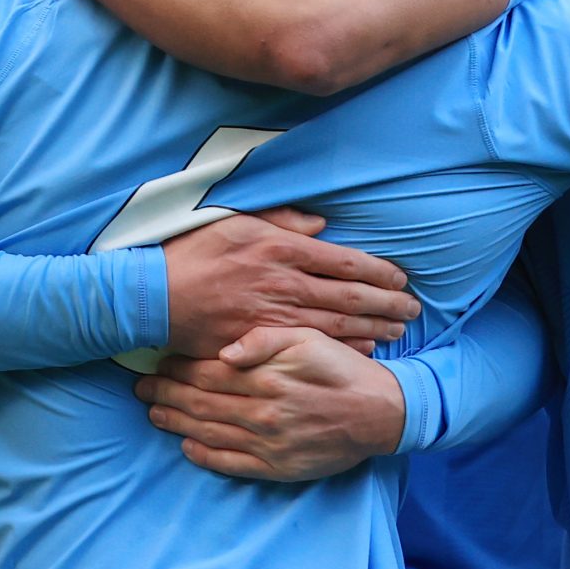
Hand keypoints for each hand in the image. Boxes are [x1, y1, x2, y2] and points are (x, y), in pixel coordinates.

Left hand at [134, 328, 405, 480]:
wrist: (379, 413)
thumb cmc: (342, 369)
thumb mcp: (308, 338)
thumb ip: (264, 340)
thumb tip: (224, 350)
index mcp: (265, 377)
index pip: (207, 372)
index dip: (178, 367)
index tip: (158, 361)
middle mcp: (261, 412)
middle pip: (200, 402)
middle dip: (166, 393)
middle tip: (140, 387)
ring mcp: (267, 443)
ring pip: (208, 432)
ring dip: (176, 422)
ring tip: (153, 412)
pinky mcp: (276, 467)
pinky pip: (230, 463)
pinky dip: (204, 455)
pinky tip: (186, 446)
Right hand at [162, 208, 418, 355]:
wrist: (155, 294)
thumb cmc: (194, 252)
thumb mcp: (236, 218)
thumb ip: (283, 219)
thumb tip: (322, 225)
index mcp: (282, 248)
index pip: (345, 261)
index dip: (379, 272)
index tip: (401, 279)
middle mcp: (285, 282)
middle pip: (350, 296)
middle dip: (388, 303)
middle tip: (414, 310)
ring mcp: (276, 316)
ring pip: (338, 324)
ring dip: (374, 327)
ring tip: (398, 330)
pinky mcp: (264, 342)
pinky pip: (314, 347)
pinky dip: (344, 348)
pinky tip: (365, 349)